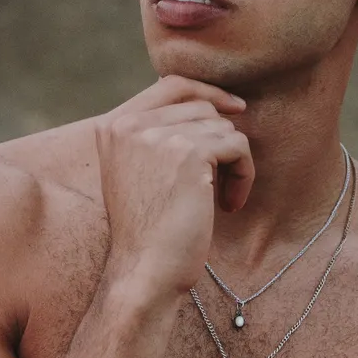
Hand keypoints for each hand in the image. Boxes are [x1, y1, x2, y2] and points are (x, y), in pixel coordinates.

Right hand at [95, 76, 254, 298]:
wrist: (143, 272)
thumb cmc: (147, 232)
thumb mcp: (137, 174)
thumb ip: (155, 137)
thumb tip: (210, 103)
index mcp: (113, 125)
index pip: (170, 85)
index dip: (207, 91)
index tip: (235, 108)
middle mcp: (130, 124)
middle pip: (202, 108)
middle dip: (221, 142)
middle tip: (220, 184)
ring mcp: (159, 135)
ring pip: (223, 127)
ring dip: (234, 163)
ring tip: (222, 199)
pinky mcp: (189, 153)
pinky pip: (237, 145)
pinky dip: (244, 175)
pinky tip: (229, 205)